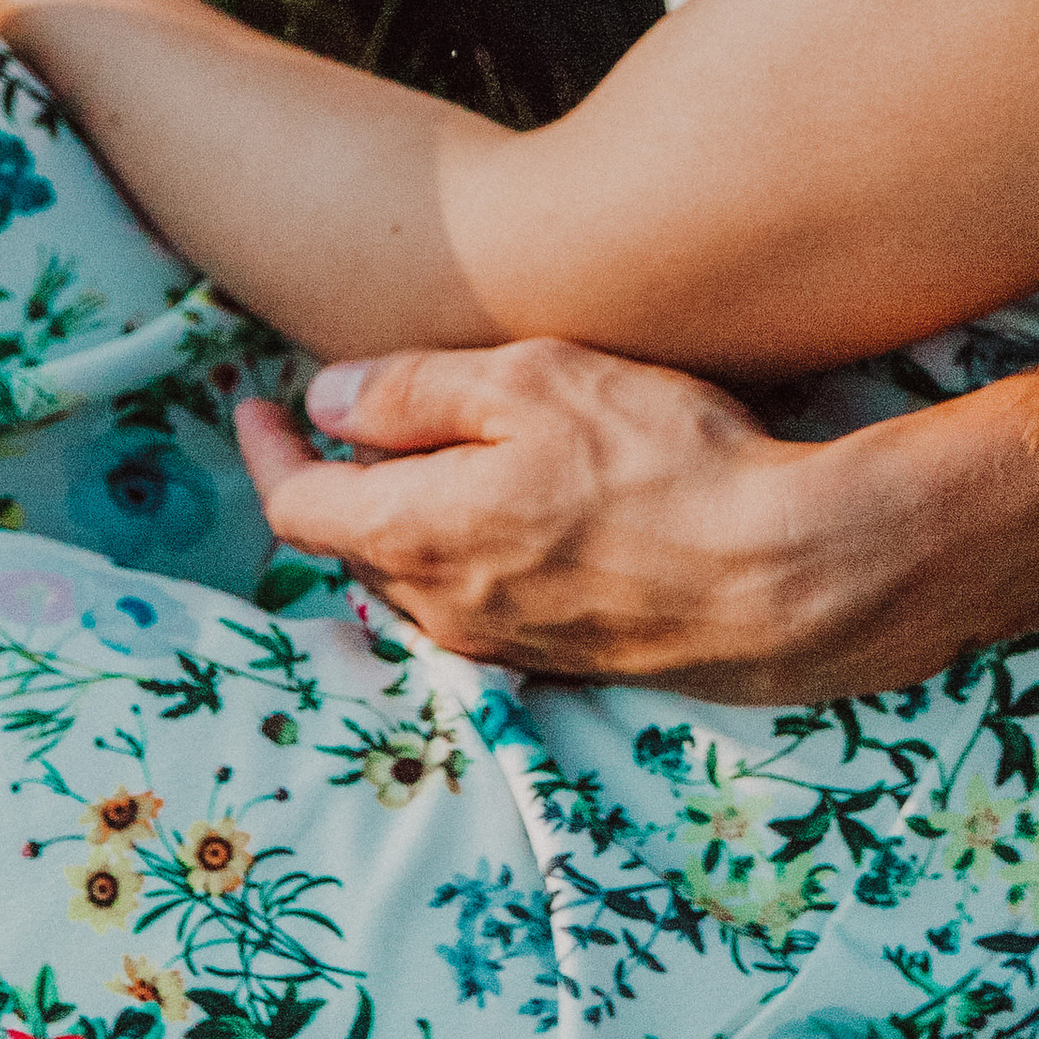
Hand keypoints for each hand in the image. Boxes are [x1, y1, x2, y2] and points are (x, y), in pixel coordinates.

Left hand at [234, 340, 943, 701]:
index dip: (267, 450)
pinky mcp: (561, 658)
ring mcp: (503, 643)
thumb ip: (416, 390)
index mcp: (418, 534)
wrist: (785, 577)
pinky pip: (474, 602)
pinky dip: (458, 550)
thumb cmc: (663, 461)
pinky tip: (506, 511)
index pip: (299, 505)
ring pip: (412, 578)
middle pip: (350, 546)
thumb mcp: (535, 381)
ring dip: (397, 519)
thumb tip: (322, 400)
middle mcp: (443, 607)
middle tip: (335, 414)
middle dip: (332, 481)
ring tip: (418, 455)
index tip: (253, 402)